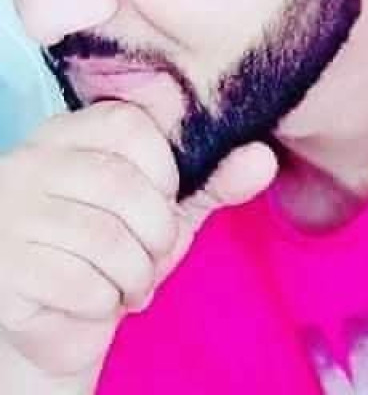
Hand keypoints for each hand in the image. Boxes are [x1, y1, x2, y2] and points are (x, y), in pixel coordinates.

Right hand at [0, 102, 276, 391]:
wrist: (60, 319)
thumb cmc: (116, 250)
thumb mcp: (169, 210)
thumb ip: (213, 181)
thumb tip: (263, 156)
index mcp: (70, 134)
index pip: (129, 126)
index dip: (165, 172)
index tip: (164, 203)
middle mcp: (31, 161)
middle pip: (121, 184)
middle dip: (157, 234)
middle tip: (152, 256)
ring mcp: (10, 212)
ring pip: (105, 238)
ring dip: (135, 275)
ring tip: (129, 283)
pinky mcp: (4, 265)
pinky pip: (80, 282)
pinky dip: (107, 302)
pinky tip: (100, 301)